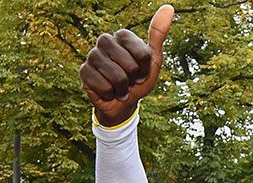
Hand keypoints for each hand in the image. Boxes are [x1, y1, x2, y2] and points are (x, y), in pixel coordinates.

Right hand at [80, 5, 173, 126]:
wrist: (123, 102)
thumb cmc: (139, 79)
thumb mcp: (153, 59)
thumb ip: (158, 34)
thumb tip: (168, 8)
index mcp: (122, 35)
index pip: (143, 54)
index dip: (146, 69)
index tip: (142, 72)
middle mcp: (105, 41)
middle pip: (130, 65)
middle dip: (134, 79)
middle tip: (130, 80)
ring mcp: (92, 55)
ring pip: (117, 77)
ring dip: (123, 89)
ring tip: (120, 87)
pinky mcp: (83, 71)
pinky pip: (104, 87)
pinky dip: (111, 94)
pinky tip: (108, 91)